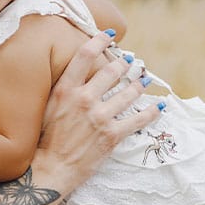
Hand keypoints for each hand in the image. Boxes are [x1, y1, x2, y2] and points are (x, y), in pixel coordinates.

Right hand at [31, 31, 159, 192]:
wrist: (50, 169)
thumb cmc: (45, 139)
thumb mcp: (48, 107)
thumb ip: (64, 89)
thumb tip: (79, 74)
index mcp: (65, 90)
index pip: (85, 55)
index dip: (99, 41)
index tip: (109, 35)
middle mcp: (84, 99)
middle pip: (111, 71)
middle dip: (124, 64)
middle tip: (130, 61)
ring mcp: (100, 117)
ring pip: (128, 93)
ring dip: (139, 85)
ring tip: (143, 80)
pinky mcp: (112, 135)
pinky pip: (138, 120)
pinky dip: (151, 112)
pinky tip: (159, 106)